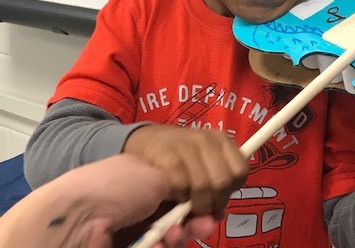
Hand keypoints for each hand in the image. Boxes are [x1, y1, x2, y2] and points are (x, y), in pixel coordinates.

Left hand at [0, 154, 215, 247]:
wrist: (80, 214)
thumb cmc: (122, 180)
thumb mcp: (166, 169)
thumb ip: (196, 180)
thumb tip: (219, 193)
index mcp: (173, 164)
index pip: (213, 173)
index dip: (223, 181)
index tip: (225, 185)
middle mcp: (170, 190)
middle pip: (206, 204)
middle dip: (210, 208)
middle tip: (208, 213)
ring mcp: (160, 219)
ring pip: (192, 229)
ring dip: (192, 229)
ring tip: (183, 231)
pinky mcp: (151, 241)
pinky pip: (174, 242)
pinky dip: (171, 241)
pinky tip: (162, 239)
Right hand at [123, 124, 248, 216]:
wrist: (145, 141)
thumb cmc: (180, 158)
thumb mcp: (203, 166)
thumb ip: (215, 188)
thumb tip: (218, 217)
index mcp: (221, 140)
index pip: (241, 171)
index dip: (231, 190)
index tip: (219, 195)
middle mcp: (207, 139)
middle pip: (223, 182)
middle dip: (213, 202)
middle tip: (201, 208)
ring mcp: (187, 146)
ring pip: (204, 187)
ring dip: (195, 204)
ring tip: (186, 203)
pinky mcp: (168, 156)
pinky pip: (182, 187)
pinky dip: (178, 197)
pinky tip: (172, 194)